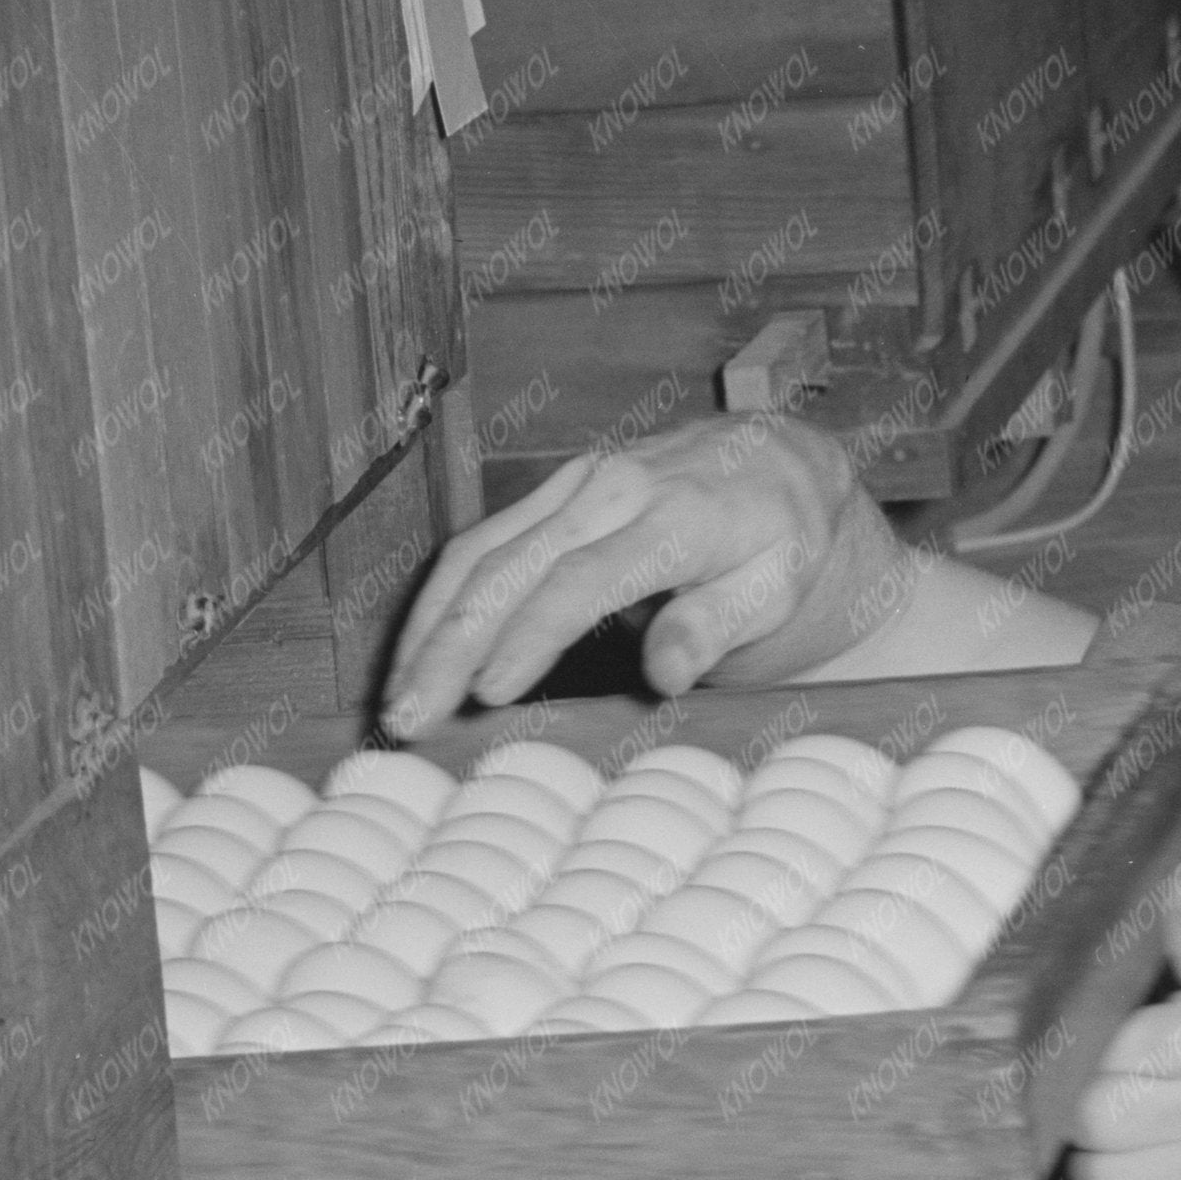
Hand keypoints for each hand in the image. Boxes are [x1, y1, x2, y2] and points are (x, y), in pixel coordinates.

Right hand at [379, 418, 907, 731]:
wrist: (780, 462)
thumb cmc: (784, 538)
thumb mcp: (779, 585)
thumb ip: (718, 624)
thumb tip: (666, 671)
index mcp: (671, 517)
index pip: (581, 582)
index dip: (530, 637)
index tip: (489, 693)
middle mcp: (609, 489)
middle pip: (507, 567)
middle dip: (448, 645)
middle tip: (406, 717)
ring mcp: (574, 485)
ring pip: (478, 552)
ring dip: (428, 628)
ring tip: (396, 701)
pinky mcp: (554, 494)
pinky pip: (483, 544)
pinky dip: (442, 602)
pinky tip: (417, 655)